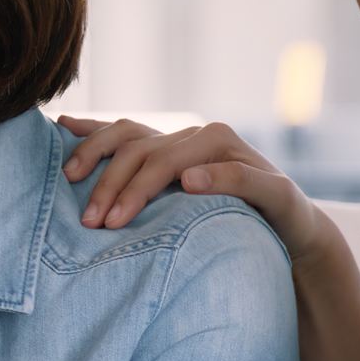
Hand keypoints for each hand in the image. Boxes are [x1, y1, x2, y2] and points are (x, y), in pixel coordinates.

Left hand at [53, 115, 327, 257]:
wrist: (292, 231)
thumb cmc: (221, 212)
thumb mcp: (174, 195)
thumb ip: (135, 172)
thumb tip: (66, 128)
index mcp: (178, 141)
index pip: (126, 132)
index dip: (92, 146)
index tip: (66, 174)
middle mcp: (204, 138)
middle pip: (144, 149)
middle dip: (110, 184)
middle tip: (90, 221)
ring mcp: (238, 156)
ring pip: (180, 159)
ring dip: (143, 187)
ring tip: (118, 218)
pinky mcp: (270, 183)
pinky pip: (238, 174)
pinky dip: (213, 176)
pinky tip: (189, 186)